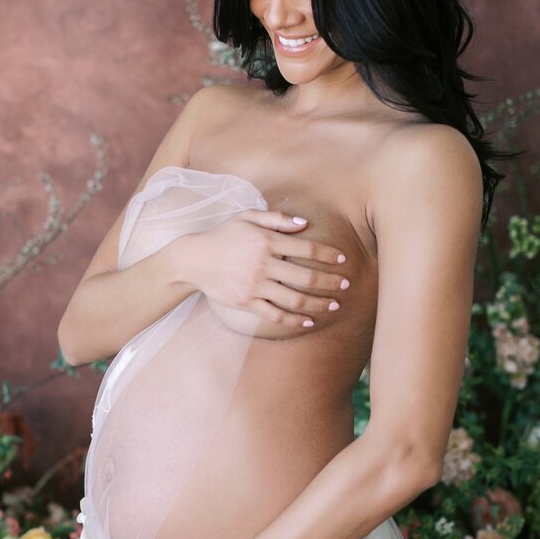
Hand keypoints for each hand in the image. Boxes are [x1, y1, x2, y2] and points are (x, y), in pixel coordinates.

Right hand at [180, 211, 349, 328]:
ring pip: (295, 299)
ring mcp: (254, 285)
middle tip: (346, 284)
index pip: (305, 249)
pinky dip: (295, 320)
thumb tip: (305, 223)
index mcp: (265, 240)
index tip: (342, 259)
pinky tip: (309, 321)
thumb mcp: (246, 217)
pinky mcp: (246, 302)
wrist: (193, 259)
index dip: (327, 255)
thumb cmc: (223, 235)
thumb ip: (276, 218)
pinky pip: (275, 315)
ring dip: (318, 303)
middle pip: (305, 276)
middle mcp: (262, 264)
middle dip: (330, 282)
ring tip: (334, 305)